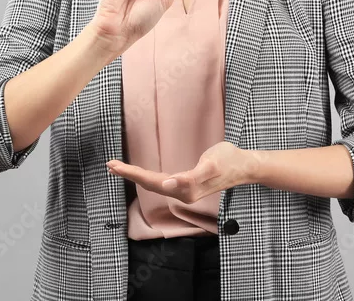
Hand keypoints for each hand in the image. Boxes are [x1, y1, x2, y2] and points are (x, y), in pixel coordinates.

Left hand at [106, 141, 255, 204]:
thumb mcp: (212, 165)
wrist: (244, 166)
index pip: (151, 181)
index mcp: (185, 189)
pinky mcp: (185, 185)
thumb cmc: (229, 161)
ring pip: (152, 184)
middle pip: (148, 184)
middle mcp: (181, 193)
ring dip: (134, 176)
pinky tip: (141, 174)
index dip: (132, 173)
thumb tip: (170, 184)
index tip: (115, 165)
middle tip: (109, 164)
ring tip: (118, 168)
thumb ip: (192, 177)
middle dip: (128, 175)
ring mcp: (183, 190)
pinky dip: (146, 176)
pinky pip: (160, 181)